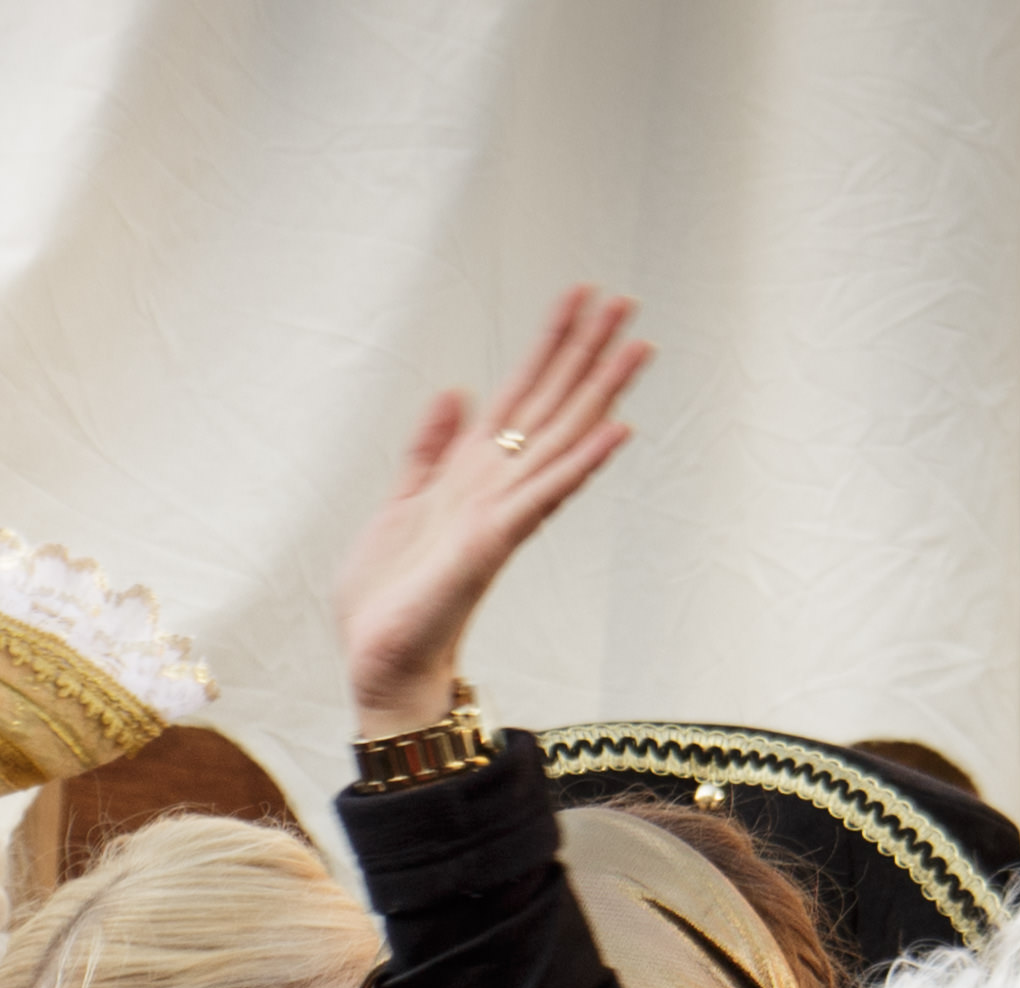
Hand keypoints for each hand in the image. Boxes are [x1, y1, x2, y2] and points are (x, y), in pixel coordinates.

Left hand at [335, 284, 650, 733]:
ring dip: (601, 393)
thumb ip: (428, 448)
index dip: (548, 344)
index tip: (579, 295)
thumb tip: (455, 389)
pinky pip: (545, 496)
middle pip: (552, 406)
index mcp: (471, 472)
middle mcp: (497, 487)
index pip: (520, 395)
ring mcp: (501, 514)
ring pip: (561, 440)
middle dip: (586, 352)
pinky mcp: (493, 544)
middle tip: (627, 300)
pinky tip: (617, 429)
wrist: (379, 660)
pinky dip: (580, 463)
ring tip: (639, 346)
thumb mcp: (400, 503)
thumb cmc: (390, 595)